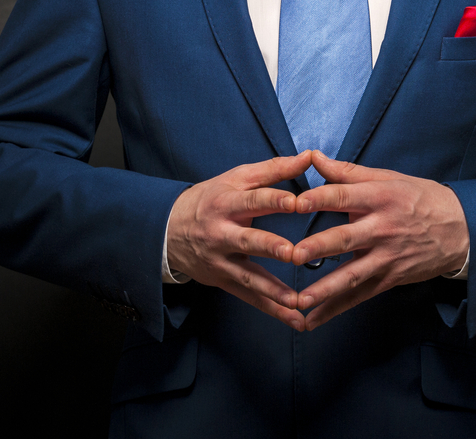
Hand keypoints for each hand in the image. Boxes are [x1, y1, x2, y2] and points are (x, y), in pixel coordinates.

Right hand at [167, 151, 311, 330]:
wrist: (167, 228)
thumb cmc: (211, 198)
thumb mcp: (236, 178)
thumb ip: (274, 169)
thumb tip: (308, 156)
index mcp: (227, 202)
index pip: (253, 200)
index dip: (274, 201)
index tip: (296, 203)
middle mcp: (221, 233)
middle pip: (247, 240)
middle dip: (269, 247)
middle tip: (292, 253)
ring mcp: (221, 260)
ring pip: (248, 277)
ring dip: (273, 291)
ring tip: (298, 301)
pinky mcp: (223, 280)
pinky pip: (249, 297)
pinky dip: (272, 310)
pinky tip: (295, 319)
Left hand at [291, 151, 468, 329]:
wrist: (462, 229)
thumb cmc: (420, 199)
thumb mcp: (389, 178)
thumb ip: (347, 172)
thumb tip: (313, 157)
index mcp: (380, 197)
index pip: (344, 196)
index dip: (320, 198)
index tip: (296, 203)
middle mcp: (382, 228)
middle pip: (346, 238)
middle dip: (319, 247)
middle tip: (293, 254)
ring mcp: (387, 257)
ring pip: (352, 275)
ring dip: (324, 289)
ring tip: (299, 300)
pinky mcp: (390, 279)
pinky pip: (359, 296)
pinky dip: (336, 309)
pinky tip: (313, 319)